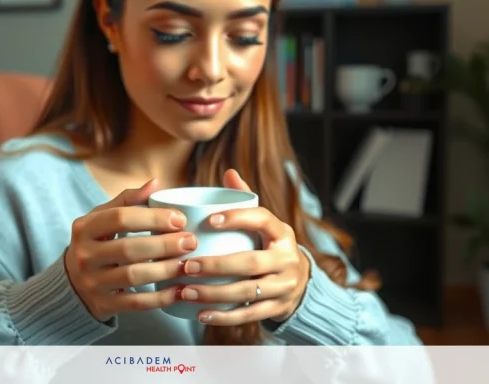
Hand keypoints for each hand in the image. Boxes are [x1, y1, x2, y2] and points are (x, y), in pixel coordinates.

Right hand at [64, 179, 196, 321]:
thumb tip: (156, 183)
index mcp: (84, 228)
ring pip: (133, 276)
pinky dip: (160, 298)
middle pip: (128, 248)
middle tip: (191, 241)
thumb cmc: (96, 242)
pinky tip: (180, 290)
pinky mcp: (103, 304)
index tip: (180, 220)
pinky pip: (136, 303)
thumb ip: (128, 200)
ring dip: (165, 270)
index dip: (153, 218)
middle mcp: (84, 255)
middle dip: (164, 245)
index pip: (120, 218)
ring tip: (188, 264)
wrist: (73, 283)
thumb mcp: (103, 218)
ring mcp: (92, 282)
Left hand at [177, 169, 309, 325]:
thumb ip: (246, 200)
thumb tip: (228, 173)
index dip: (237, 218)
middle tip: (186, 265)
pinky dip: (224, 316)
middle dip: (216, 265)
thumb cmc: (271, 246)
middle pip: (251, 263)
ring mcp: (284, 286)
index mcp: (282, 233)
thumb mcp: (265, 225)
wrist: (302, 282)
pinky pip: (249, 315)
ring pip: (247, 292)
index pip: (262, 220)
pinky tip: (200, 313)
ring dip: (214, 293)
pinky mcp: (277, 308)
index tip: (209, 220)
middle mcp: (286, 259)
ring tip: (186, 290)